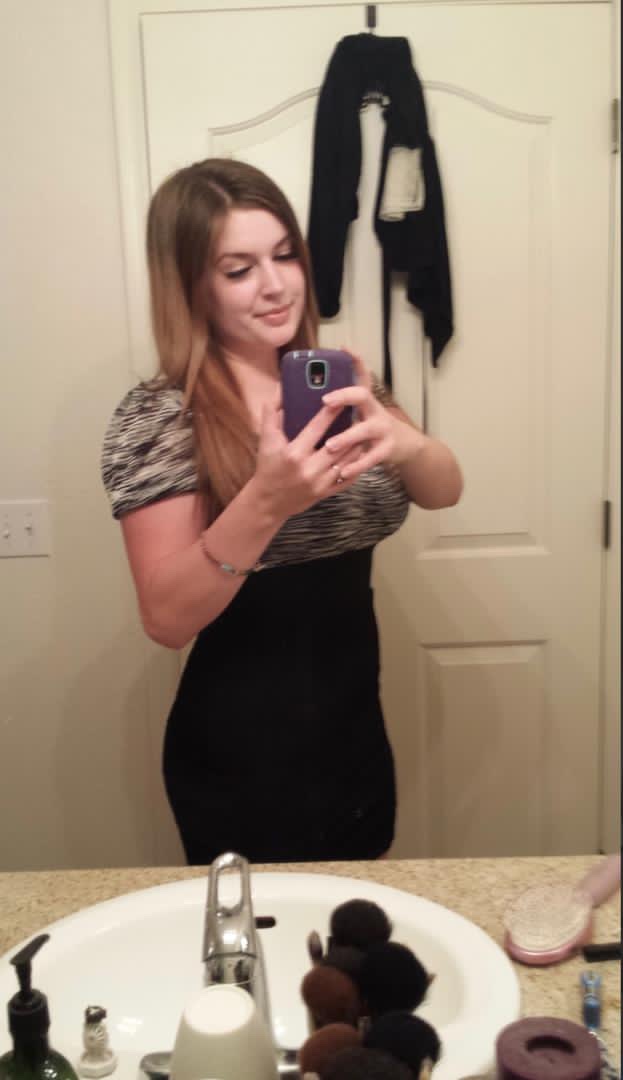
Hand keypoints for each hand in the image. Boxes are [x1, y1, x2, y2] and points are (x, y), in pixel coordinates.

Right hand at [250, 388, 364, 522]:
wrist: (268, 502)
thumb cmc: (267, 468)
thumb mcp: (266, 441)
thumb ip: (271, 414)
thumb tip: (279, 390)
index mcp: (294, 453)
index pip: (317, 428)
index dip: (331, 412)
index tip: (341, 400)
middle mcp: (308, 469)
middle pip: (338, 445)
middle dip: (349, 430)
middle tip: (357, 416)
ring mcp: (319, 483)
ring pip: (347, 461)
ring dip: (356, 446)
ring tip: (361, 433)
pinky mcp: (325, 493)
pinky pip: (347, 478)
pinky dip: (355, 466)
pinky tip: (358, 455)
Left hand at [321, 352, 419, 479]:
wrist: (406, 446)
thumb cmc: (372, 429)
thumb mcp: (360, 414)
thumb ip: (340, 410)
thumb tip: (304, 402)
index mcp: (365, 401)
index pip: (361, 374)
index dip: (355, 361)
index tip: (344, 348)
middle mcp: (375, 410)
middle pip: (363, 395)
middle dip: (344, 395)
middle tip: (325, 401)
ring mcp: (383, 429)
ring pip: (365, 430)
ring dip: (346, 437)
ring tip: (330, 445)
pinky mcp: (387, 449)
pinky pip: (370, 458)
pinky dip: (355, 465)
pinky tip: (342, 472)